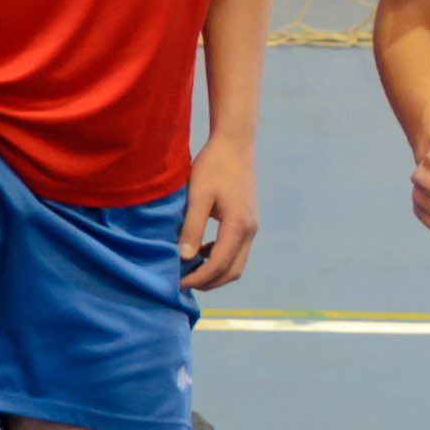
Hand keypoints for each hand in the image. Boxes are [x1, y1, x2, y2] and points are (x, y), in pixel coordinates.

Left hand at [178, 140, 260, 290]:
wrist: (234, 145)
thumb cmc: (214, 166)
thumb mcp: (198, 195)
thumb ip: (192, 227)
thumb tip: (185, 257)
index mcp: (238, 226)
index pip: (219, 264)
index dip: (199, 278)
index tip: (178, 284)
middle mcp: (249, 231)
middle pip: (232, 271)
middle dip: (208, 282)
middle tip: (182, 283)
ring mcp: (251, 227)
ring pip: (236, 263)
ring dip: (215, 272)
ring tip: (189, 270)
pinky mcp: (247, 222)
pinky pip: (236, 251)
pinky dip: (220, 259)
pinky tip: (201, 252)